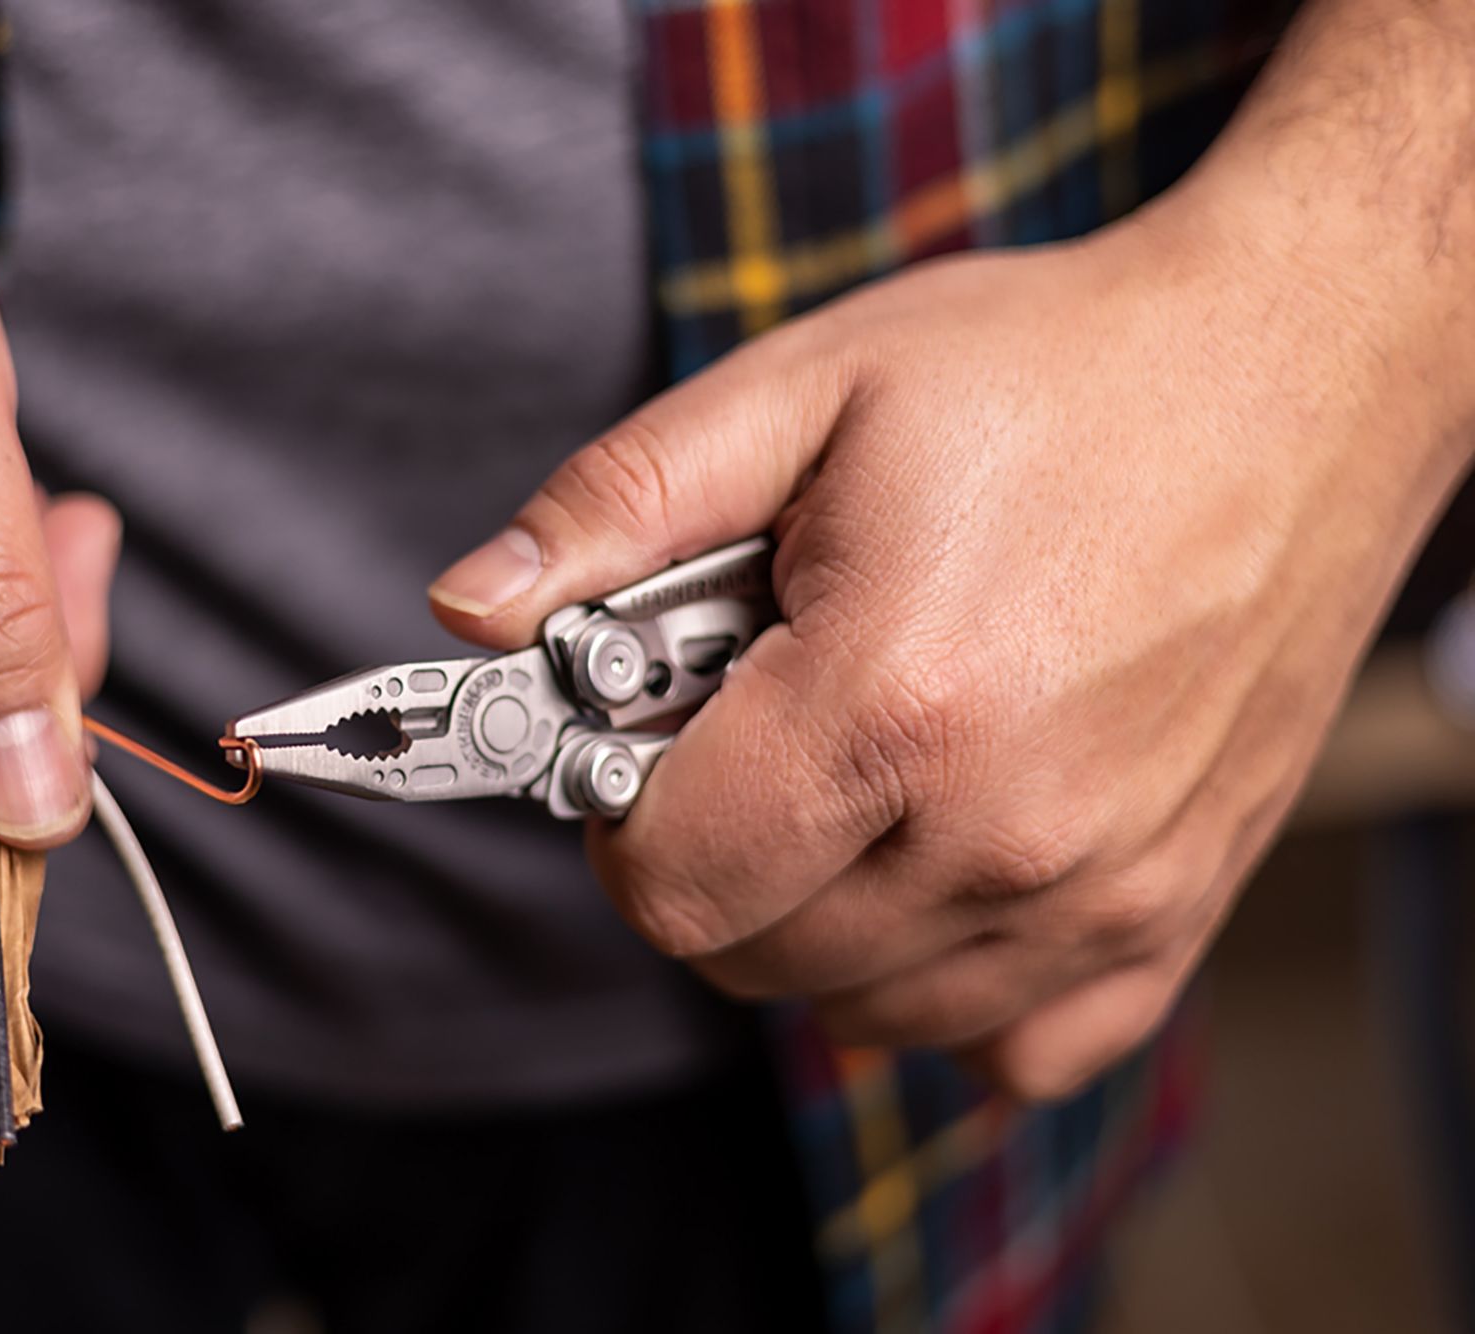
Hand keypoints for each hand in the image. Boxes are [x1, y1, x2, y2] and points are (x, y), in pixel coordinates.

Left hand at [431, 165, 1474, 1097]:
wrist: (1296, 375)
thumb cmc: (1058, 372)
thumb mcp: (811, 385)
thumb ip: (617, 507)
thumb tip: (469, 608)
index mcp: (894, 702)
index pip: (667, 880)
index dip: (616, 810)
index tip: (644, 735)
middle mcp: (1007, 833)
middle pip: (749, 955)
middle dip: (705, 851)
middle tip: (754, 724)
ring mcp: (1105, 894)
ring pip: (860, 1010)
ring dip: (811, 913)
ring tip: (859, 762)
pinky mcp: (1174, 916)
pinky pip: (1006, 1048)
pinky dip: (940, 983)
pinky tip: (940, 857)